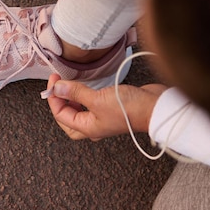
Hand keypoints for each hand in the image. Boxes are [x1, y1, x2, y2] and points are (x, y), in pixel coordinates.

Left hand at [46, 74, 166, 140]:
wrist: (156, 108)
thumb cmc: (130, 109)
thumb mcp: (97, 99)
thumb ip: (76, 92)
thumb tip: (57, 88)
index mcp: (87, 128)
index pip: (60, 115)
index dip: (54, 97)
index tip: (54, 81)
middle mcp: (93, 126)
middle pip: (67, 118)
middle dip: (59, 102)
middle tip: (57, 85)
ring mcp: (103, 118)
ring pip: (79, 111)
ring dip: (71, 98)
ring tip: (68, 85)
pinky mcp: (111, 109)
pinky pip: (91, 104)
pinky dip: (84, 96)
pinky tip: (84, 87)